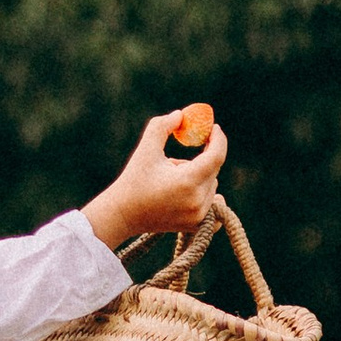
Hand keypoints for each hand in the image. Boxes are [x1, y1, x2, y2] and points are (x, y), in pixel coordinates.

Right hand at [83, 107, 227, 251]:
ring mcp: (197, 215)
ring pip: (212, 184)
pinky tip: (196, 190)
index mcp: (188, 180)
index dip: (218, 139)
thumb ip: (162, 126)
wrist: (122, 215)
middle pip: (213, 169)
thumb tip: (181, 115)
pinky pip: (213, 204)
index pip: (216, 156)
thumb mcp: (146, 149)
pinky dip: (208, 195)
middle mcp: (197, 200)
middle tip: (190, 147)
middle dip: (203, 156)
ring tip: (172, 177)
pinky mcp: (195, 225)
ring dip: (200, 175)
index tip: (212, 128)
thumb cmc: (133, 180)